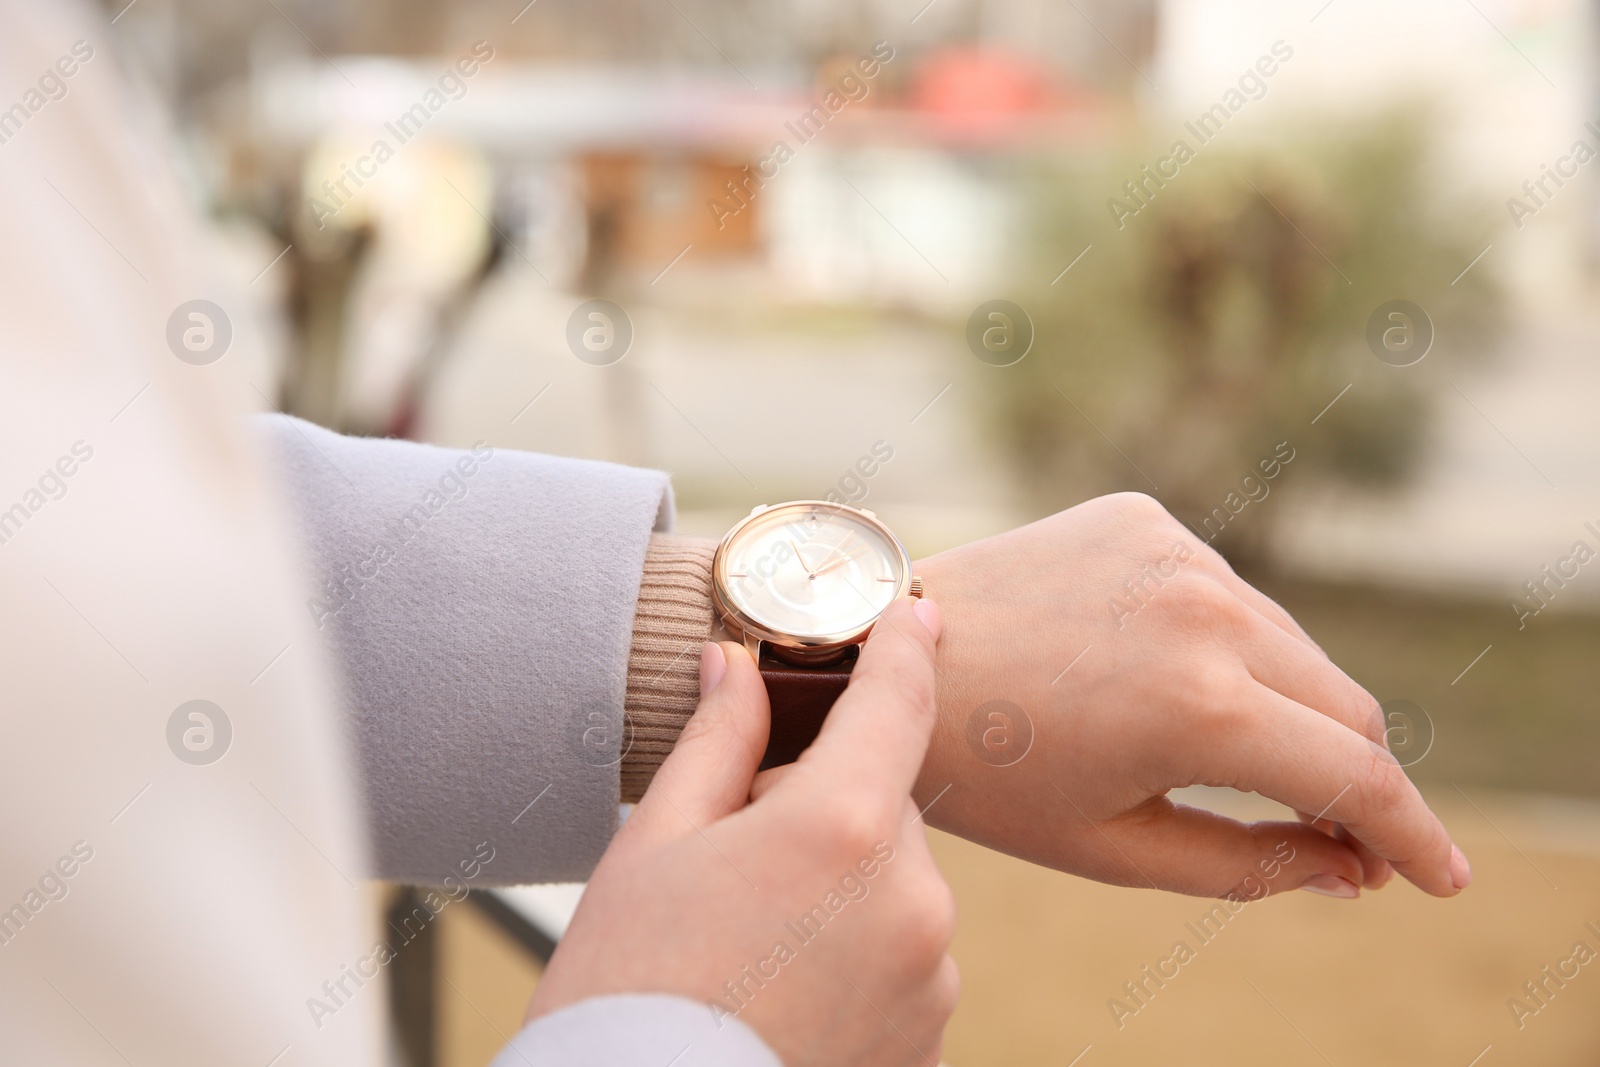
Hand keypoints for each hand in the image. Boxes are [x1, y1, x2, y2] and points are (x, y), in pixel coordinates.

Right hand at [527, 598, 959, 1066]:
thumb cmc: (627, 989)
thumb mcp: (657, 847)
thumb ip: (718, 743)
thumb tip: (737, 666)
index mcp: (841, 830)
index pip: (895, 703)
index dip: (903, 647)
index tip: (912, 613)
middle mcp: (912, 901)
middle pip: (879, 807)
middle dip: (823, 810)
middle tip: (735, 864)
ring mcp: (930, 978)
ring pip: (893, 885)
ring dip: (842, 888)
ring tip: (751, 947)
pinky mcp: (930, 1039)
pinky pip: (903, 959)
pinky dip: (858, 958)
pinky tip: (784, 992)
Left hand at [912, 492, 1470, 899]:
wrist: (886, 657)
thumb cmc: (990, 773)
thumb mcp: (1115, 847)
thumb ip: (1250, 867)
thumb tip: (1350, 869)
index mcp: (1200, 707)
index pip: (1356, 776)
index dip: (1411, 835)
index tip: (1441, 879)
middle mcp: (1205, 611)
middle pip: (1345, 706)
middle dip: (1354, 778)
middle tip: (1336, 838)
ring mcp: (1176, 552)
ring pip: (1292, 647)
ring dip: (1289, 709)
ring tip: (1229, 759)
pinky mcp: (1146, 518)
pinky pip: (1228, 595)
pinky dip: (1226, 645)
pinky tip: (1162, 678)